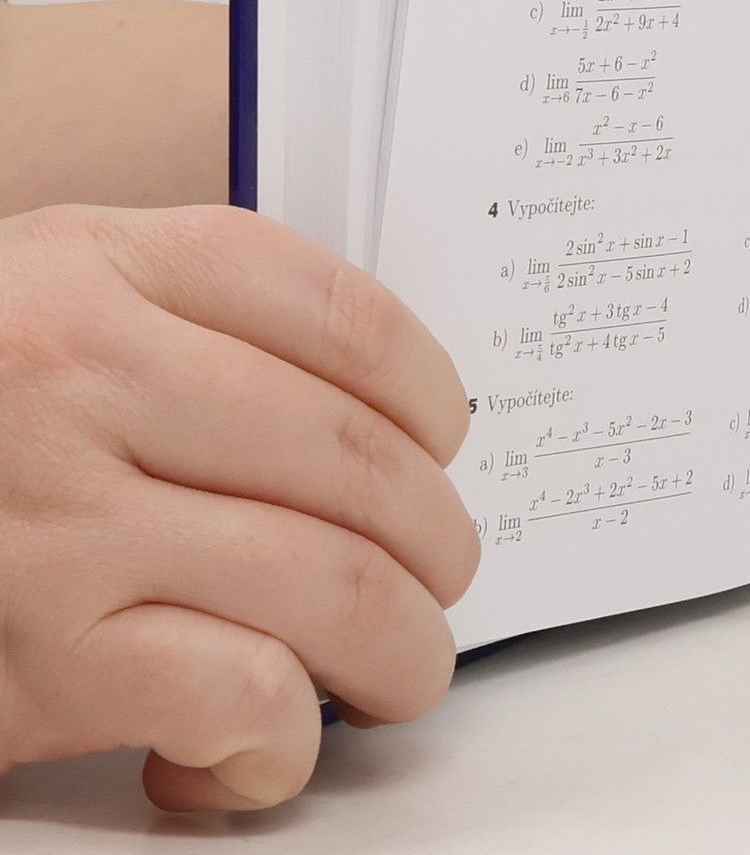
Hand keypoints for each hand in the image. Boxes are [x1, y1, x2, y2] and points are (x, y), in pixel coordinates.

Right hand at [0, 202, 478, 810]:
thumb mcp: (35, 295)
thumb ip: (180, 316)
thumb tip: (368, 407)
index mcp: (98, 267)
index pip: (337, 316)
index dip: (427, 390)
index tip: (446, 439)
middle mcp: (81, 374)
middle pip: (353, 460)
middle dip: (436, 541)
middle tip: (443, 574)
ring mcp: (58, 519)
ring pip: (328, 582)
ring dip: (400, 647)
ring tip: (400, 666)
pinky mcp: (34, 659)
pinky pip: (238, 694)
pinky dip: (280, 739)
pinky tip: (260, 745)